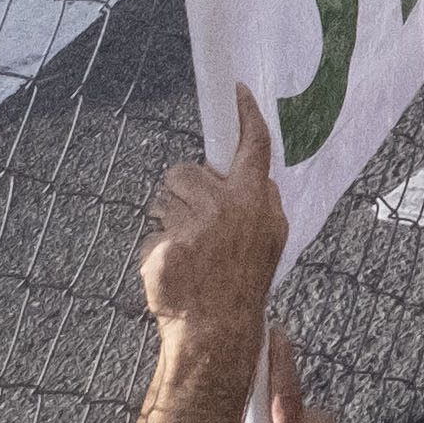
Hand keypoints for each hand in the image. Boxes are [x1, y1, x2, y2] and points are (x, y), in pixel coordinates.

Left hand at [138, 85, 288, 347]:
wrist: (216, 331)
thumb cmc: (242, 285)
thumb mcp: (270, 240)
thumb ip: (263, 204)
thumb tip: (256, 177)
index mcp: (254, 201)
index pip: (253, 147)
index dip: (248, 116)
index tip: (238, 91)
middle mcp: (226, 207)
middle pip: (186, 172)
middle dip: (185, 194)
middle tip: (196, 227)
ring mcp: (193, 228)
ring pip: (164, 201)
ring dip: (169, 221)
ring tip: (187, 252)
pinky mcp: (165, 249)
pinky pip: (152, 235)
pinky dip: (159, 253)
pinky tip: (175, 272)